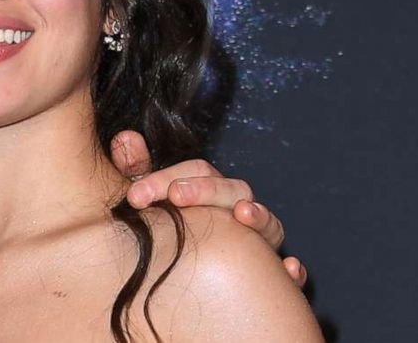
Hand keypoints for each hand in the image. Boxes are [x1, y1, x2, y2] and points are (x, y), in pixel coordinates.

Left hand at [109, 130, 308, 287]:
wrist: (197, 279)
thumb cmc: (172, 231)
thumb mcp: (151, 202)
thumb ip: (137, 172)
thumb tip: (125, 138)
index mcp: (210, 191)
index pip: (196, 172)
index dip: (165, 179)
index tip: (134, 197)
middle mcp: (238, 211)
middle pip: (232, 189)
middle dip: (205, 190)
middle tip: (175, 197)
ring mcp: (258, 241)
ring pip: (270, 224)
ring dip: (261, 216)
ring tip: (244, 214)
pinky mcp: (272, 276)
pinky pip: (288, 273)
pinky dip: (292, 271)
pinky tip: (289, 269)